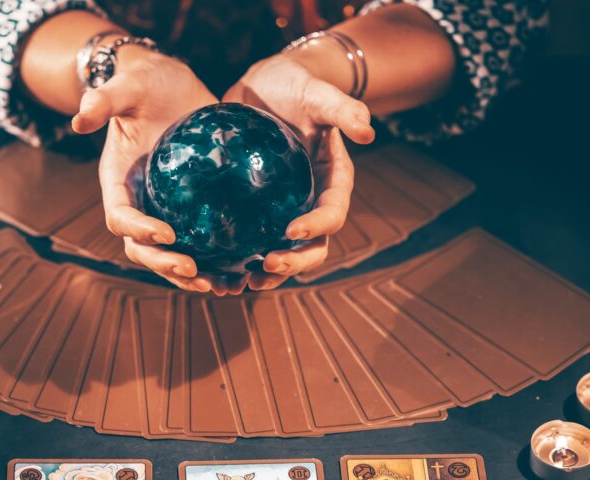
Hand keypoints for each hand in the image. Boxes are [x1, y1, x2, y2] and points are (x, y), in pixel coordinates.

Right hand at [73, 48, 244, 294]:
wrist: (168, 87)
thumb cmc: (143, 85)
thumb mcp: (126, 87)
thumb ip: (103, 101)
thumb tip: (79, 120)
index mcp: (118, 184)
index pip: (121, 218)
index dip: (140, 230)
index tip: (169, 233)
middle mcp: (140, 204)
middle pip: (144, 249)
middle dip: (166, 265)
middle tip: (195, 271)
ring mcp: (166, 211)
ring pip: (172, 256)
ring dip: (192, 277)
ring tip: (222, 285)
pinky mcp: (193, 210)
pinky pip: (202, 244)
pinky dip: (218, 263)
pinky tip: (242, 273)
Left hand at [224, 53, 374, 289]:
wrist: (268, 85)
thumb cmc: (298, 86)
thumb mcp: (318, 92)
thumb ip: (343, 110)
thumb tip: (368, 131)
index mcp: (333, 182)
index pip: (332, 214)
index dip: (317, 227)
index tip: (291, 230)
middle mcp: (312, 203)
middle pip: (312, 246)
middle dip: (294, 262)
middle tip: (267, 266)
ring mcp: (285, 210)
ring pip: (284, 253)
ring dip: (269, 273)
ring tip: (245, 283)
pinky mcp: (258, 210)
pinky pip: (253, 241)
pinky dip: (241, 260)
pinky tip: (220, 268)